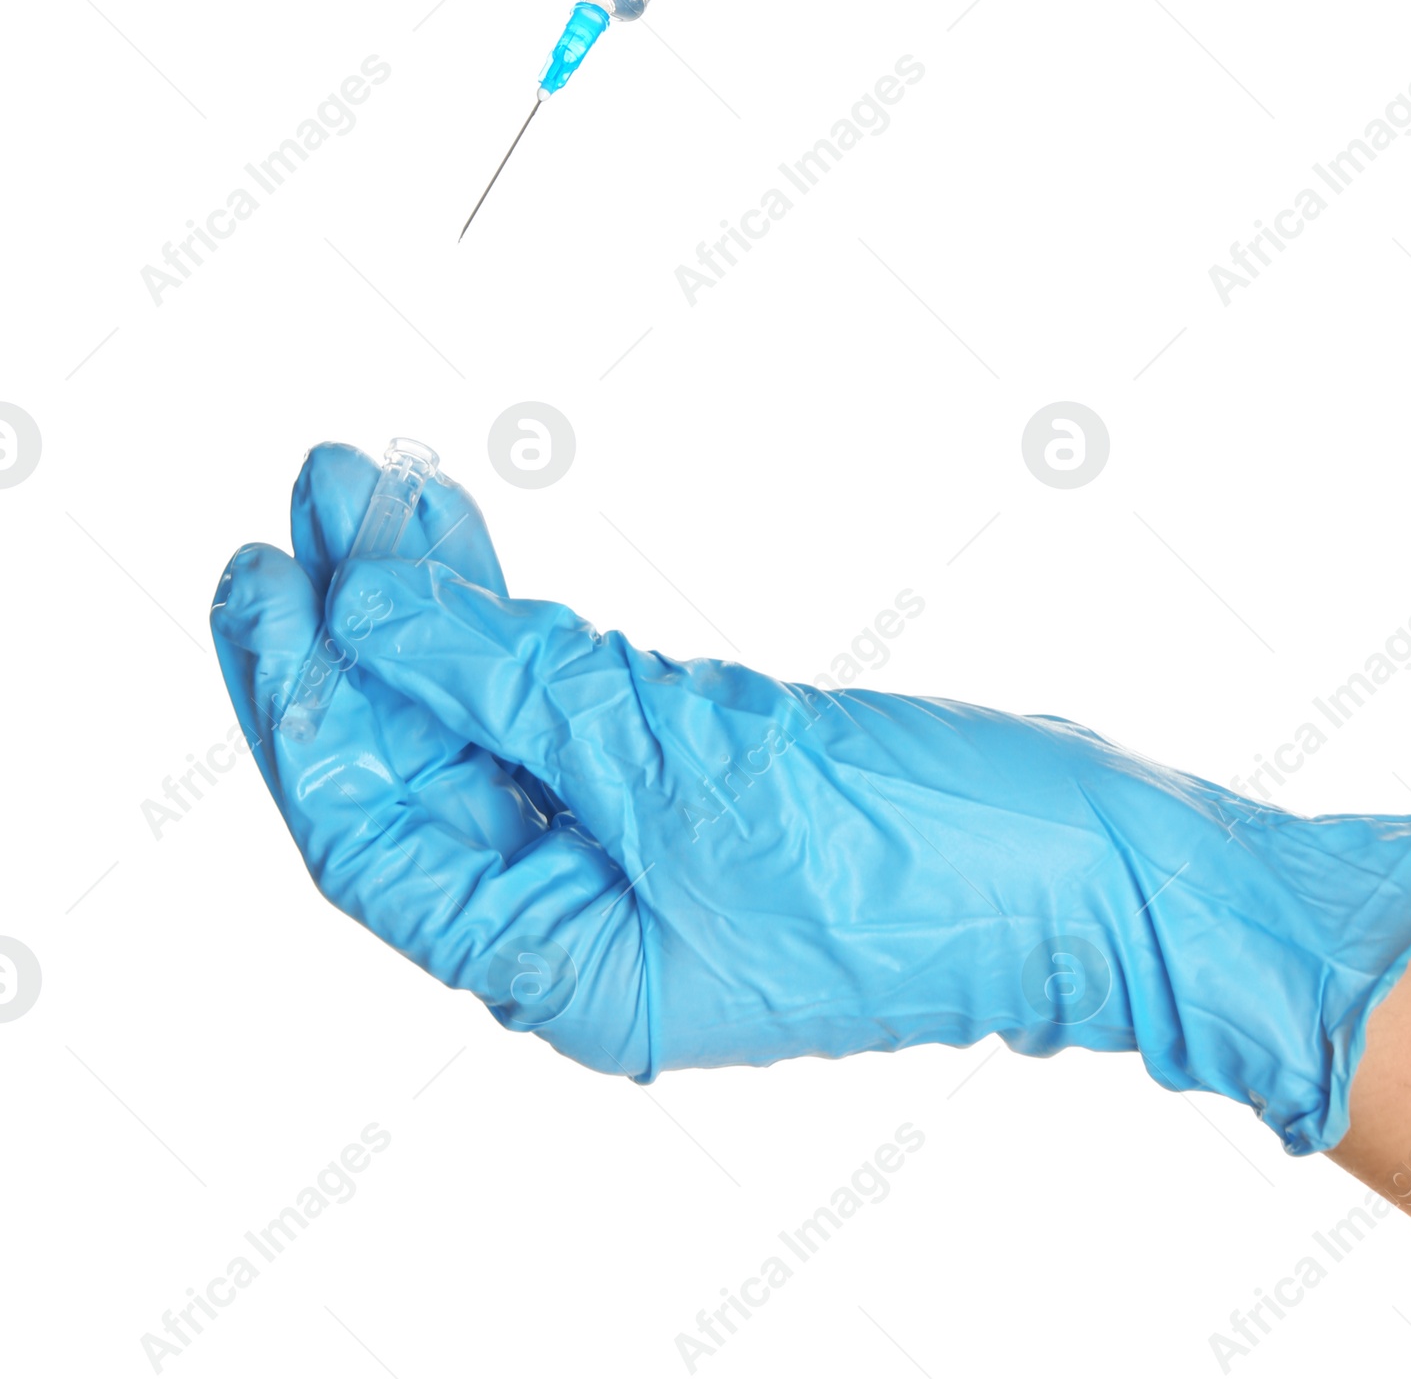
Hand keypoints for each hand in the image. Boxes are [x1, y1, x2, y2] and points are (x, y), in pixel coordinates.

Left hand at [213, 445, 1410, 1147]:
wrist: (1099, 866)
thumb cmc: (928, 865)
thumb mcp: (689, 761)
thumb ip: (517, 684)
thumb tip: (370, 614)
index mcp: (561, 969)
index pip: (372, 830)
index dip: (302, 698)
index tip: (262, 576)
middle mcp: (582, 921)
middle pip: (416, 766)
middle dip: (358, 628)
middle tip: (318, 499)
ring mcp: (641, 852)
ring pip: (487, 720)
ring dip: (434, 604)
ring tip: (384, 490)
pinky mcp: (697, 784)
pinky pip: (568, 702)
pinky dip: (520, 621)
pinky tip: (479, 548)